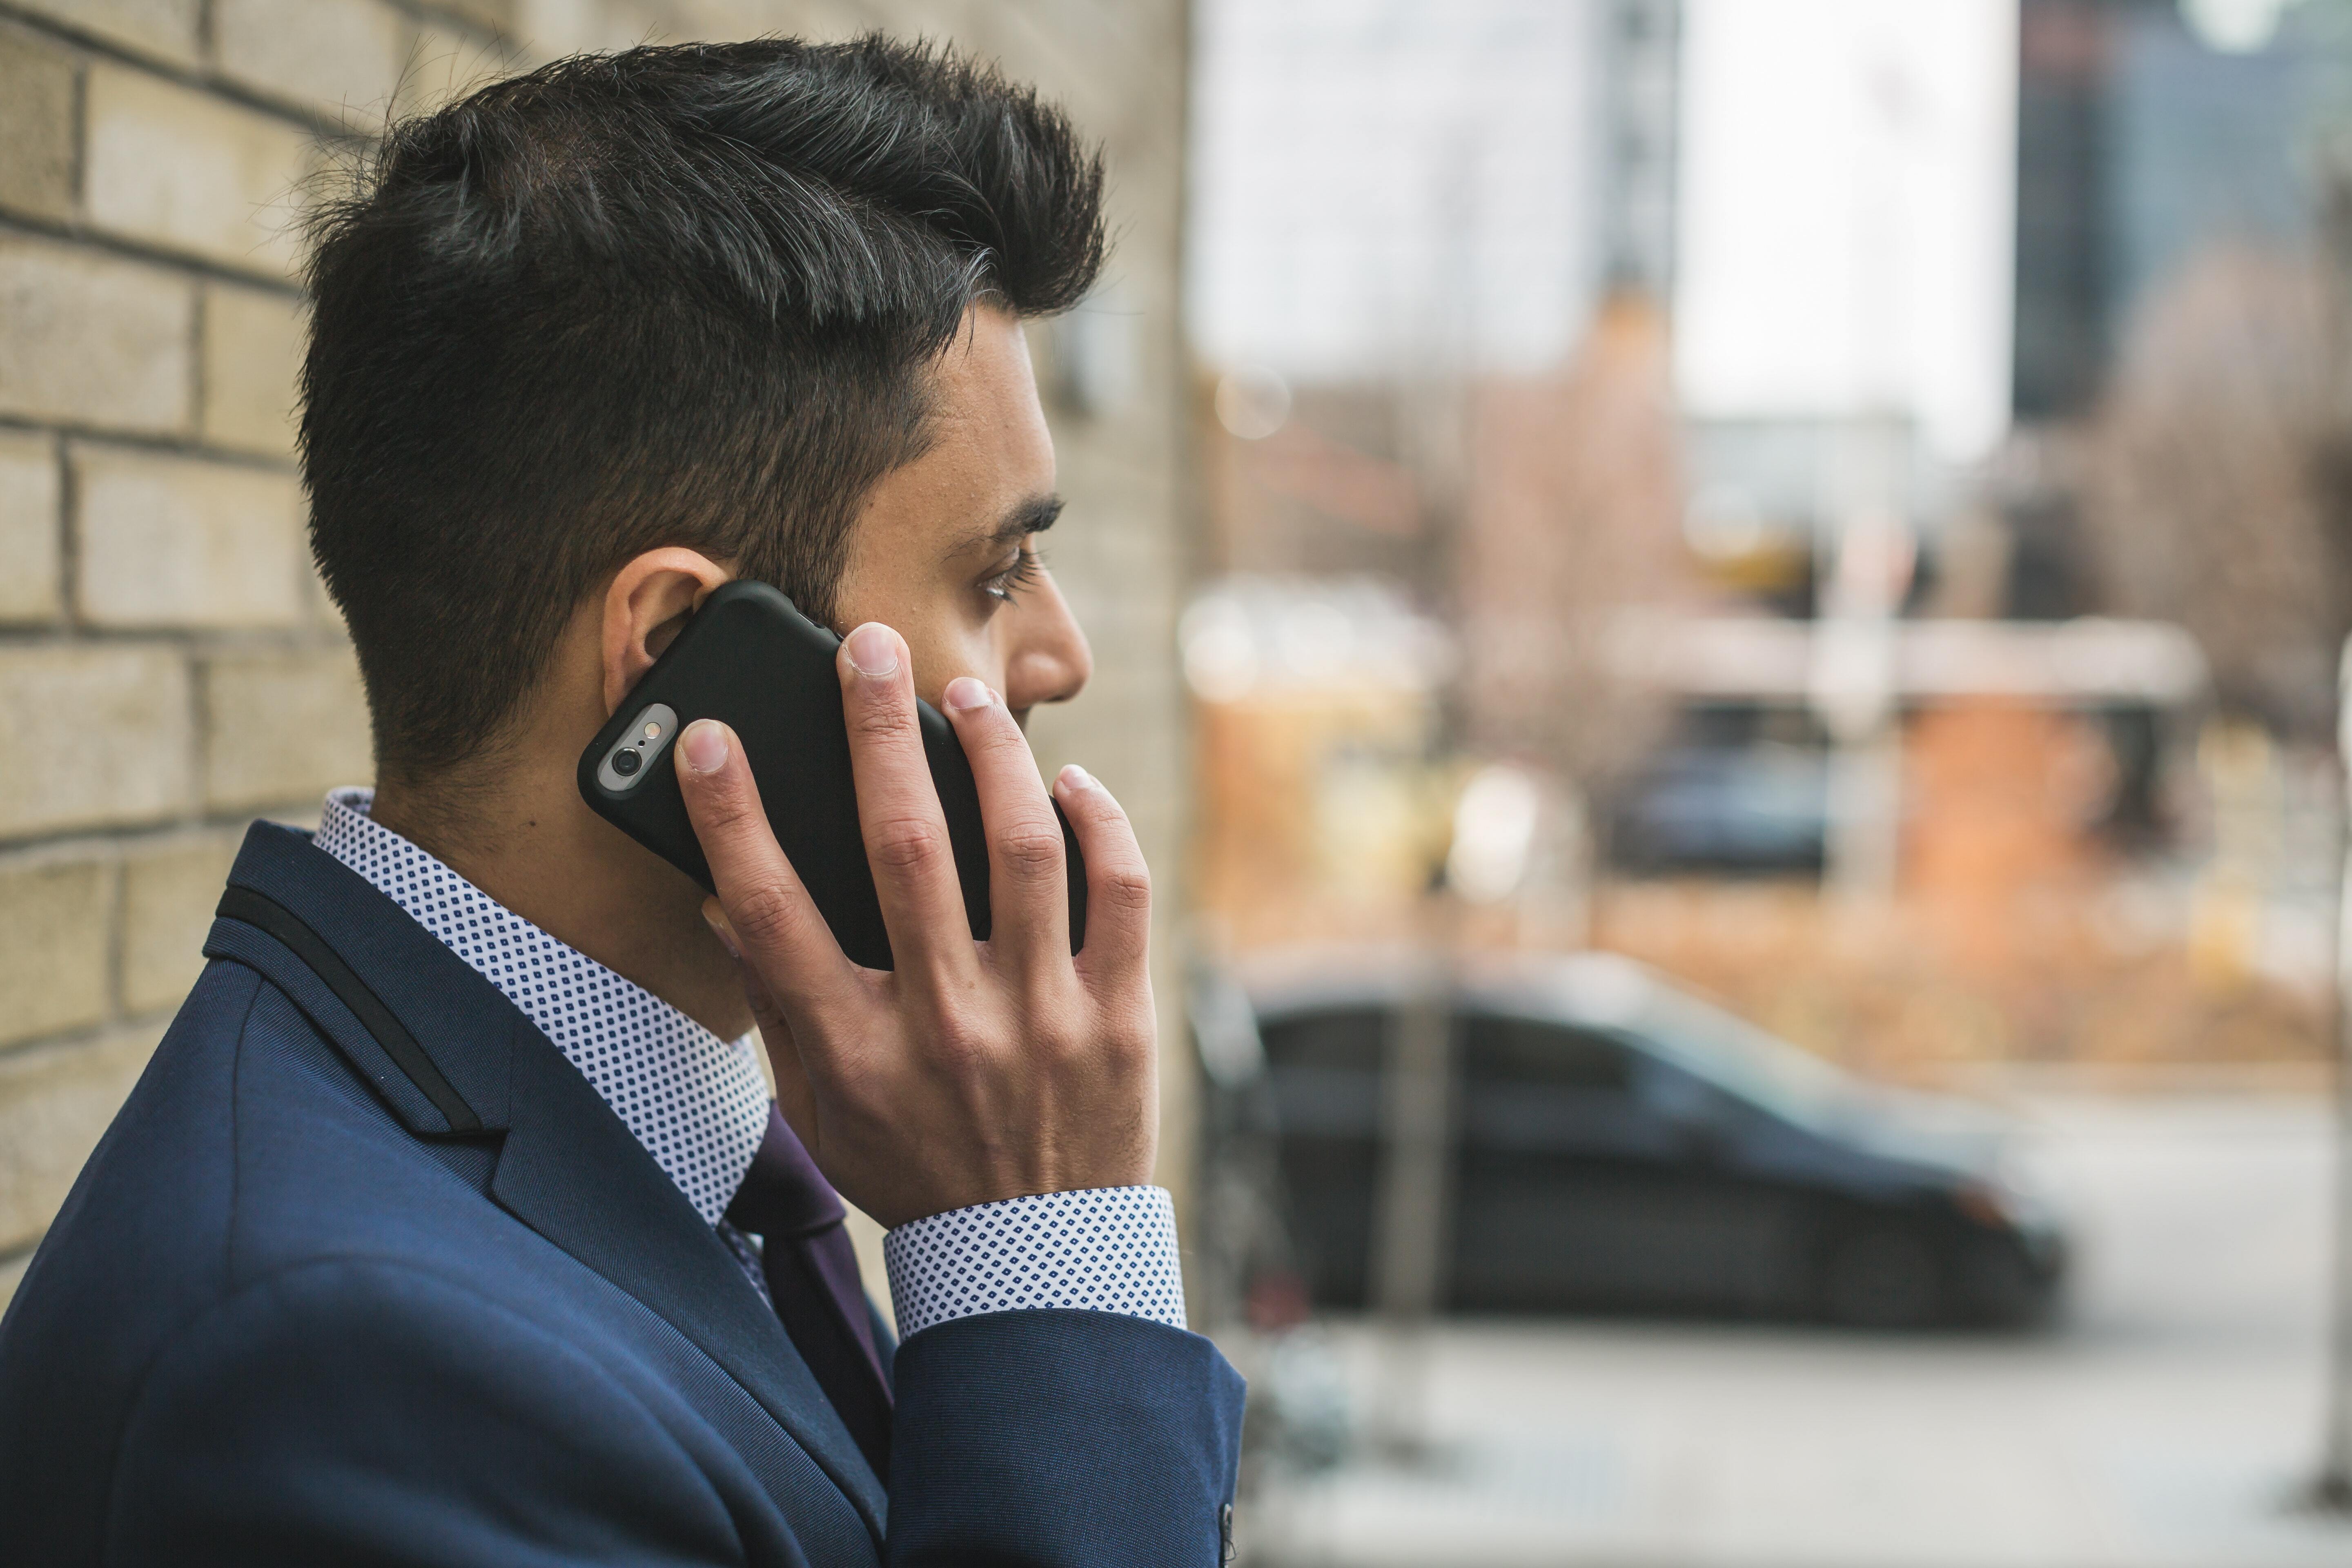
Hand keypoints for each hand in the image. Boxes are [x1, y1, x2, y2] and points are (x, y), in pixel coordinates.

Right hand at [674, 621, 1157, 1227]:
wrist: (1033, 1258)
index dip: (732, 818)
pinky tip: (1066, 783)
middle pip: (903, 847)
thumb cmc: (913, 1169)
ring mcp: (1041, 1020)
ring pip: (1022, 847)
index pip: (773, 915)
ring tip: (966, 698)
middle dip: (876, 730)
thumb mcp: (819, 1111)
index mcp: (857, 1052)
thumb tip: (725, 901)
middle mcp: (945, 1027)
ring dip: (992, 753)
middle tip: (866, 647)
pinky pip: (1119, 891)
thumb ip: (778, 1007)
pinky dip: (1096, 822)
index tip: (708, 740)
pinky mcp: (1118, 1019)